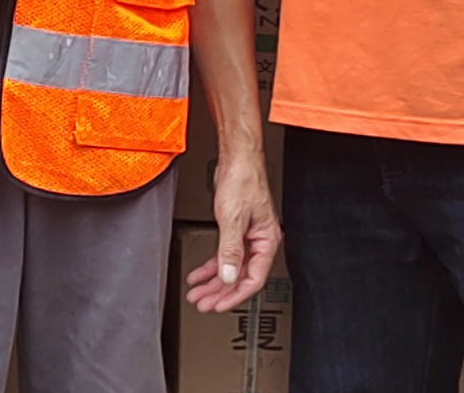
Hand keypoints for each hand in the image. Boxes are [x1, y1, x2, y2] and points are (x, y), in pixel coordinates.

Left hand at [183, 151, 281, 313]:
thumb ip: (230, 250)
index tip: (219, 305)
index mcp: (266, 240)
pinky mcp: (235, 229)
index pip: (253, 279)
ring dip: (212, 282)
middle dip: (220, 292)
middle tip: (203, 304)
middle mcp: (259, 241)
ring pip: (230, 267)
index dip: (234, 295)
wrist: (237, 159)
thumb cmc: (243, 180)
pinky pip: (224, 254)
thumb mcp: (233, 218)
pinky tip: (199, 273)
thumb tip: (228, 276)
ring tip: (197, 293)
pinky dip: (210, 266)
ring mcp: (247, 236)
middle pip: (239, 276)